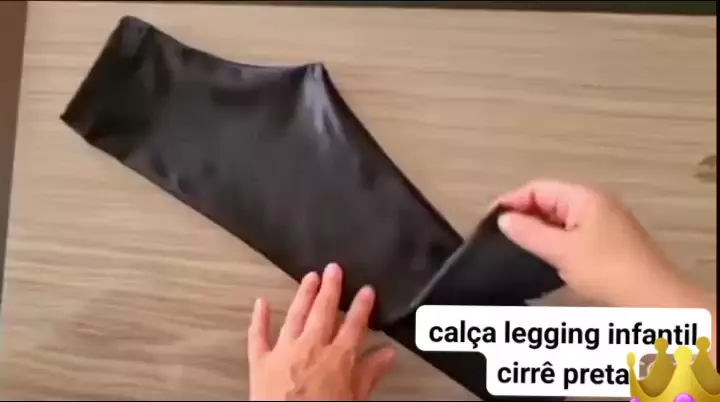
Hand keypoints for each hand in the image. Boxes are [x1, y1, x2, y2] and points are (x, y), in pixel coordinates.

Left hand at [247, 263, 396, 400]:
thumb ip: (370, 374)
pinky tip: (261, 301)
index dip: (362, 306)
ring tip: (310, 277)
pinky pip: (258, 335)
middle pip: (323, 311)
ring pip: (295, 315)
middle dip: (330, 288)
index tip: (367, 290)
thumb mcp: (355, 399)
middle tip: (334, 269)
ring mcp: (284, 352)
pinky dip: (259, 318)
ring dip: (304, 295)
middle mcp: (311, 347)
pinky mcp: (261, 362)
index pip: (354, 325)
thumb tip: (389, 354)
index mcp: (337, 357)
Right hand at [493, 179, 704, 308]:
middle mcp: (596, 202)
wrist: (652, 296)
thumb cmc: (607, 269)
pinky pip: (572, 230)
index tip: (490, 219)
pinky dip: (554, 238)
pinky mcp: (608, 239)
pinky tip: (545, 255)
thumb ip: (529, 233)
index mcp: (584, 197)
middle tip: (501, 234)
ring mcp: (604, 221)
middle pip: (549, 200)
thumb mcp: (561, 251)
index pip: (538, 188)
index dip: (512, 201)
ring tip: (518, 245)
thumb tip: (504, 219)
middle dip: (524, 214)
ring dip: (539, 228)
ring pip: (560, 217)